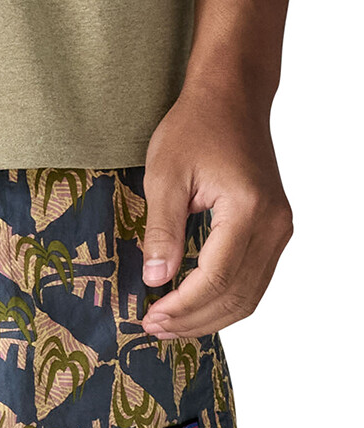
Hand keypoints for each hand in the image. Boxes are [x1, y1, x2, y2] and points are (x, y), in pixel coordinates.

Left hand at [139, 80, 293, 338]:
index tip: (149, 318)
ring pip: (250, 295)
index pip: (217, 277)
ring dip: (209, 316)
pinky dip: (223, 300)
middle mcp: (274, 224)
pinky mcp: (273, 229)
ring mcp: (279, 228)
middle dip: (194, 319)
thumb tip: (156, 279)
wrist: (231, 99)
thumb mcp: (164, 176)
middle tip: (153, 329)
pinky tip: (192, 306)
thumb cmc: (194, 129)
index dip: (182, 306)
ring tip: (168, 325)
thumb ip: (161, 231)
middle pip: (238, 295)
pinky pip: (253, 279)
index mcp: (248, 210)